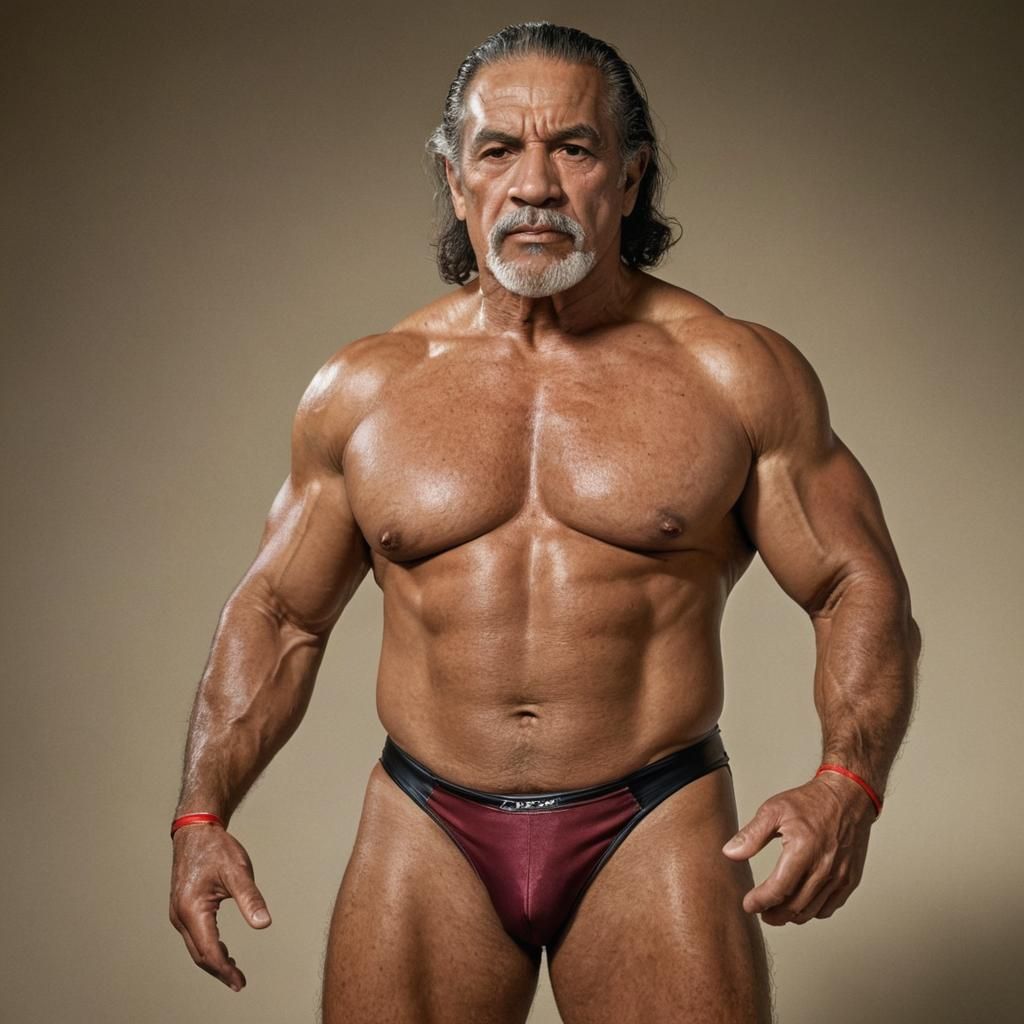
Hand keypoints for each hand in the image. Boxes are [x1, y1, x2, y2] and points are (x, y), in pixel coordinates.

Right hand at [169, 825, 270, 990]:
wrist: (196, 831)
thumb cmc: (216, 848)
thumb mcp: (238, 871)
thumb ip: (251, 898)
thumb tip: (264, 923)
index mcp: (192, 909)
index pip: (209, 950)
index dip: (225, 969)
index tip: (239, 982)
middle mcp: (180, 915)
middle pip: (199, 954)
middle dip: (219, 970)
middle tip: (239, 982)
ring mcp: (178, 912)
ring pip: (195, 947)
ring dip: (213, 961)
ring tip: (233, 971)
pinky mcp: (182, 908)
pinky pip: (194, 936)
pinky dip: (208, 948)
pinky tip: (223, 950)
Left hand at [721, 774, 875, 924]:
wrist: (846, 797)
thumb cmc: (810, 802)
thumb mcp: (773, 810)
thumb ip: (751, 835)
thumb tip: (730, 853)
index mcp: (803, 849)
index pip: (778, 888)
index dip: (760, 901)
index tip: (748, 905)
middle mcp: (824, 867)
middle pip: (795, 907)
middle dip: (773, 914)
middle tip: (760, 911)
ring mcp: (839, 876)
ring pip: (811, 911)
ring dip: (791, 916)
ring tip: (776, 910)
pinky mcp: (849, 880)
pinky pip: (829, 907)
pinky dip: (812, 911)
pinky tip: (799, 903)